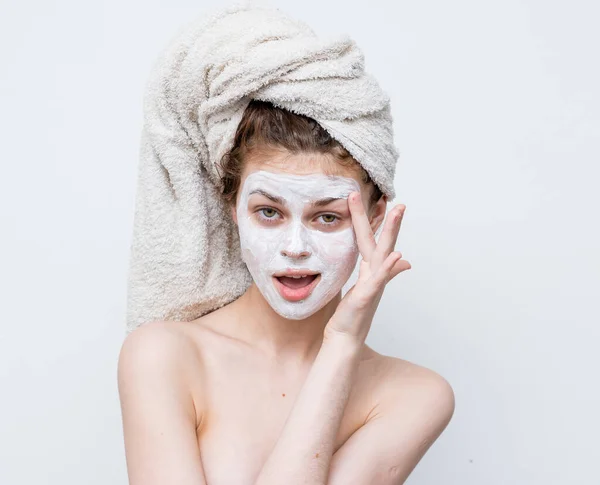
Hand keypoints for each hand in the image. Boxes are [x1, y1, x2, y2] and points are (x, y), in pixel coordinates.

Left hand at [323, 192, 410, 344]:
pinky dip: (389, 267)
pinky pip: (380, 279)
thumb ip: (383, 272)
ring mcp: (374, 283)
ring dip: (391, 232)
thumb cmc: (351, 314)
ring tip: (398, 213)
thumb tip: (404, 260)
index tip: (367, 199)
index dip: (368, 220)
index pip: (369, 239)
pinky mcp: (368, 296)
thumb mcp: (365, 288)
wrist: (345, 337)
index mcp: (370, 269)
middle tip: (400, 202)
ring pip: (383, 253)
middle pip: (382, 242)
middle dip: (390, 221)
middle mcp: (375, 274)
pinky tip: (398, 255)